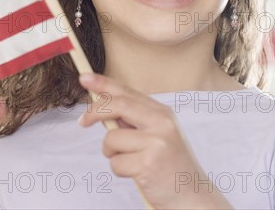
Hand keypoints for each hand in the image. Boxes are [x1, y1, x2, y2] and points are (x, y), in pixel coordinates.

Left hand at [77, 73, 232, 209]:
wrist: (192, 196)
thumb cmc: (169, 166)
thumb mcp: (156, 135)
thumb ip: (133, 120)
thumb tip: (102, 108)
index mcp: (162, 113)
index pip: (127, 92)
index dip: (103, 84)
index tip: (84, 78)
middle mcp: (162, 123)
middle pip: (117, 105)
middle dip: (95, 112)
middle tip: (82, 122)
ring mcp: (156, 142)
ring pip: (111, 139)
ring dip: (112, 153)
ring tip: (132, 162)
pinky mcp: (148, 163)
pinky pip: (115, 163)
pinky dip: (120, 170)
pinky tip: (138, 175)